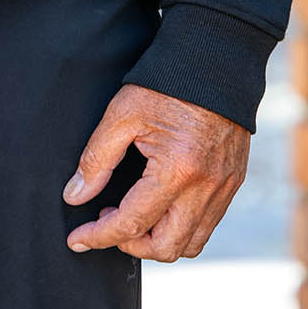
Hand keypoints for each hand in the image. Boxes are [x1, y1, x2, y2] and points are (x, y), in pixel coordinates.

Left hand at [62, 82, 248, 260]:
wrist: (215, 60)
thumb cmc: (166, 83)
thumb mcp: (122, 113)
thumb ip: (96, 159)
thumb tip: (74, 197)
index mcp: (177, 170)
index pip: (132, 223)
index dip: (99, 236)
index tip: (76, 239)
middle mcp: (206, 188)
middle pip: (166, 248)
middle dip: (130, 244)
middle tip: (107, 220)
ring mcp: (224, 188)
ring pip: (190, 243)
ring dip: (157, 240)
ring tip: (132, 212)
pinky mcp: (233, 182)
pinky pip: (206, 225)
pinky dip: (179, 227)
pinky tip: (158, 204)